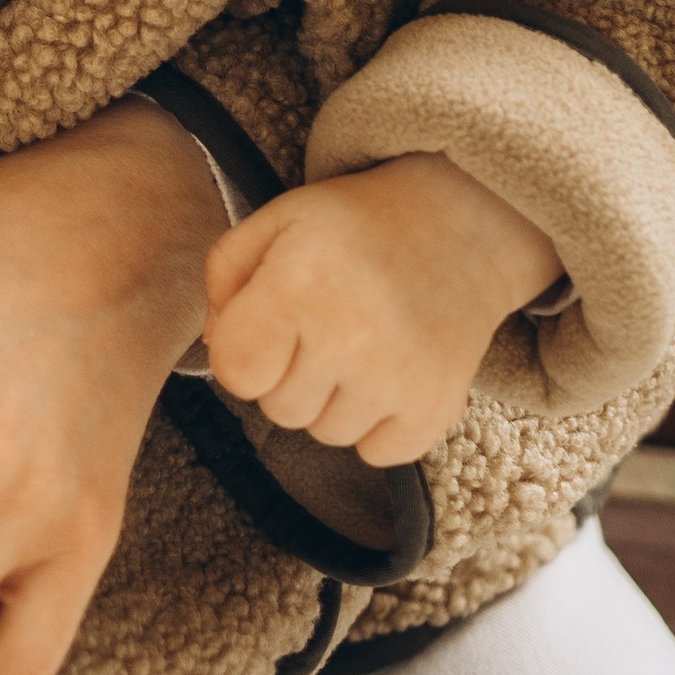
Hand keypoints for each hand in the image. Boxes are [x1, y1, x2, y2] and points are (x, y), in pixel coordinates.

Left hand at [202, 152, 559, 468]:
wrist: (459, 226)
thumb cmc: (354, 226)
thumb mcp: (277, 220)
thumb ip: (224, 277)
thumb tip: (216, 348)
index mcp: (301, 281)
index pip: (236, 371)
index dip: (243, 352)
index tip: (267, 326)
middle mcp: (351, 335)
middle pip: (278, 409)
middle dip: (289, 373)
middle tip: (323, 323)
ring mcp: (398, 379)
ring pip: (324, 433)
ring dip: (331, 398)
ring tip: (359, 340)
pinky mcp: (435, 410)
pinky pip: (374, 454)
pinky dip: (375, 423)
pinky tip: (388, 369)